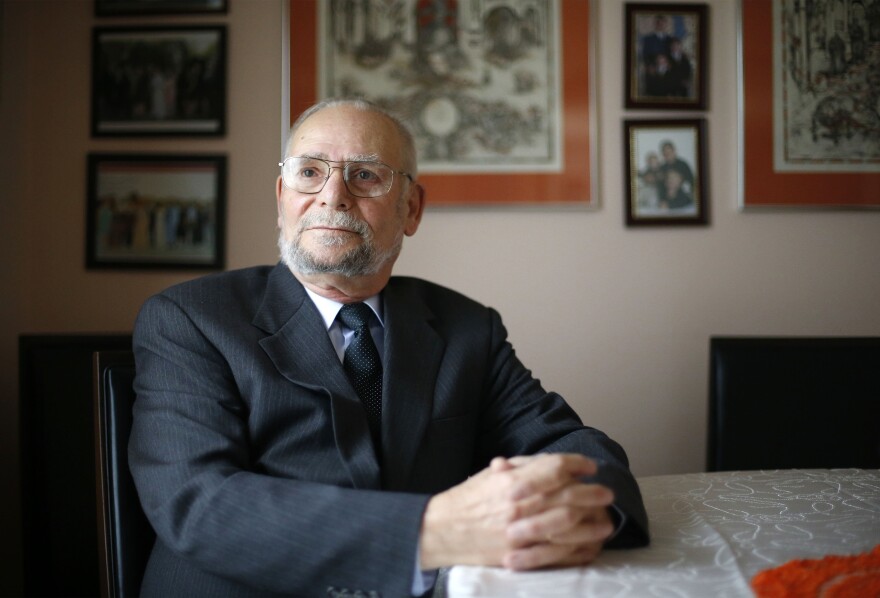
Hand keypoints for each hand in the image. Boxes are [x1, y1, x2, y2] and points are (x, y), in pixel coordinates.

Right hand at [418, 454, 614, 570]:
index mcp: (512, 482)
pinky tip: (589, 545)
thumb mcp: (492, 474)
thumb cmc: (468, 500)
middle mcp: (518, 506)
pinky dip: (576, 550)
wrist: (441, 531)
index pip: (554, 468)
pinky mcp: (518, 556)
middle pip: (566, 497)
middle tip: (607, 492)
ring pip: (566, 526)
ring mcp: (519, 533)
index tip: (590, 466)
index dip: (577, 464)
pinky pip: (555, 554)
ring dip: (591, 522)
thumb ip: (522, 467)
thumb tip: (553, 462)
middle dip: (592, 493)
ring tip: (606, 520)